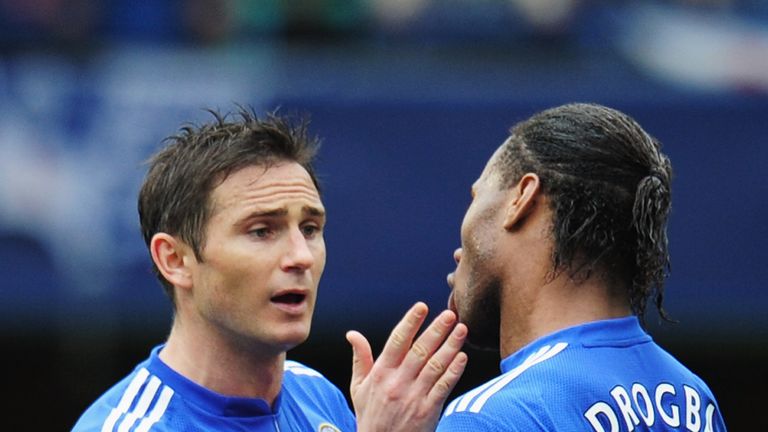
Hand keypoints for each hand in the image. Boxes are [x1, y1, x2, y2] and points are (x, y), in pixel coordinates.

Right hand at [346, 302, 467, 431]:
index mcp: (380, 373)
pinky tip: (462, 357)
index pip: (397, 341)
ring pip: (435, 365)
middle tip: (450, 314)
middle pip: (420, 350)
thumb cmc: (370, 416)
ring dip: (450, 346)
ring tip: (462, 329)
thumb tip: (352, 334)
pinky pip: (443, 386)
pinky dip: (454, 371)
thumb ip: (359, 359)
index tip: (422, 306)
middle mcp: (397, 382)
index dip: (410, 322)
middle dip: (436, 330)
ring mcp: (414, 396)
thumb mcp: (358, 388)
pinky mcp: (428, 410)